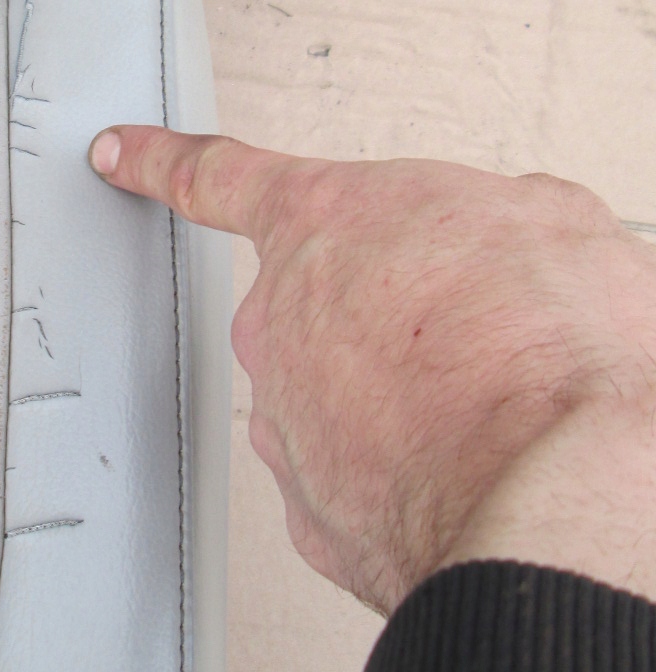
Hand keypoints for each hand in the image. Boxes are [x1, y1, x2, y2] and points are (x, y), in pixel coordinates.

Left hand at [89, 127, 655, 614]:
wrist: (551, 485)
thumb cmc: (547, 345)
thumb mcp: (546, 220)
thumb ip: (489, 216)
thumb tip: (505, 238)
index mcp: (321, 224)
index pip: (218, 177)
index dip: (161, 162)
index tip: (119, 156)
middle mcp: (280, 323)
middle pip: (314, 308)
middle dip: (383, 321)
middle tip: (469, 339)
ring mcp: (287, 424)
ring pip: (336, 402)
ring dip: (397, 406)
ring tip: (482, 415)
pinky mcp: (315, 516)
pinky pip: (353, 484)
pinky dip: (400, 483)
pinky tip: (457, 476)